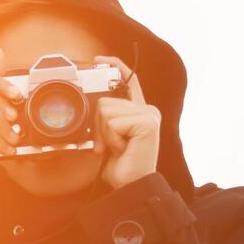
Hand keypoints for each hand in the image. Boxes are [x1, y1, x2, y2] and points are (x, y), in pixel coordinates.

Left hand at [92, 56, 160, 187]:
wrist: (132, 185)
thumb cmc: (121, 165)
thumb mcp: (110, 137)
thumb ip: (107, 119)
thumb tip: (95, 105)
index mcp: (139, 111)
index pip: (129, 81)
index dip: (115, 66)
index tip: (98, 59)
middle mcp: (147, 109)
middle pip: (105, 101)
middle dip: (99, 125)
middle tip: (111, 144)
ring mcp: (149, 115)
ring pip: (106, 110)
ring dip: (105, 133)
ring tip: (118, 147)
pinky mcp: (147, 122)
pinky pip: (113, 122)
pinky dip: (111, 138)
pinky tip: (122, 148)